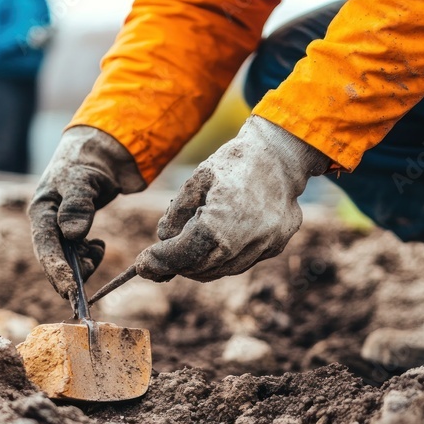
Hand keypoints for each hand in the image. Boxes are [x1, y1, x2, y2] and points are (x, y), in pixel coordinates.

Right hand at [29, 126, 144, 298]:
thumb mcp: (82, 179)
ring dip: (83, 264)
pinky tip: (100, 245)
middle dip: (67, 277)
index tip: (70, 289)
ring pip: (68, 259)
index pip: (45, 246)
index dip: (56, 270)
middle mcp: (47, 223)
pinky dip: (91, 255)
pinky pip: (80, 254)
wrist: (100, 153)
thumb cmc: (86, 162)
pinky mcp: (74, 232)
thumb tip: (72, 235)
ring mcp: (60, 229)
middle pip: (53, 258)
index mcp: (41, 210)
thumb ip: (77, 204)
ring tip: (98, 250)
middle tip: (80, 298)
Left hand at [135, 116, 330, 281]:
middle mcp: (245, 242)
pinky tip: (215, 242)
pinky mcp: (276, 246)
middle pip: (200, 268)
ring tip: (186, 249)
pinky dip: (223, 258)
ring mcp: (264, 246)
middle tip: (161, 258)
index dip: (158, 262)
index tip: (142, 264)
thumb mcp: (195, 180)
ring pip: (221, 270)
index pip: (181, 255)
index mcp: (221, 223)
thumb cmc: (234, 163)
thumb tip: (164, 240)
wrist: (281, 154)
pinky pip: (241, 262)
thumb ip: (176, 214)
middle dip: (177, 265)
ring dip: (199, 264)